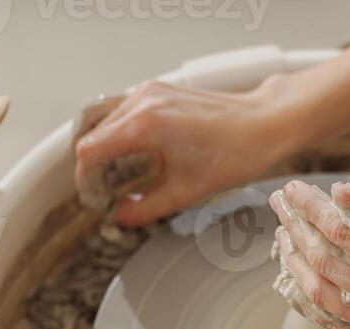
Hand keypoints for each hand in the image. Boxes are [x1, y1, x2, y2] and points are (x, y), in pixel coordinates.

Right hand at [73, 78, 298, 226]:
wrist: (263, 124)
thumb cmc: (234, 153)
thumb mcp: (185, 192)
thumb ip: (145, 208)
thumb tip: (119, 217)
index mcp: (145, 125)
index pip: (90, 151)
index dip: (86, 180)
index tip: (95, 200)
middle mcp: (143, 101)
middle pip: (93, 136)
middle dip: (94, 168)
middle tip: (104, 195)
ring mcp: (150, 91)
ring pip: (105, 123)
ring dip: (104, 150)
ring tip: (115, 178)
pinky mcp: (158, 90)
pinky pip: (123, 112)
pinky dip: (118, 135)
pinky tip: (131, 156)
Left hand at [268, 179, 349, 328]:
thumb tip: (336, 192)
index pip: (344, 231)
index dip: (312, 208)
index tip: (293, 190)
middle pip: (326, 261)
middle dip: (296, 229)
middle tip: (279, 208)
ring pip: (321, 294)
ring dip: (294, 264)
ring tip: (283, 240)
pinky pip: (329, 322)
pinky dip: (305, 299)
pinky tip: (294, 276)